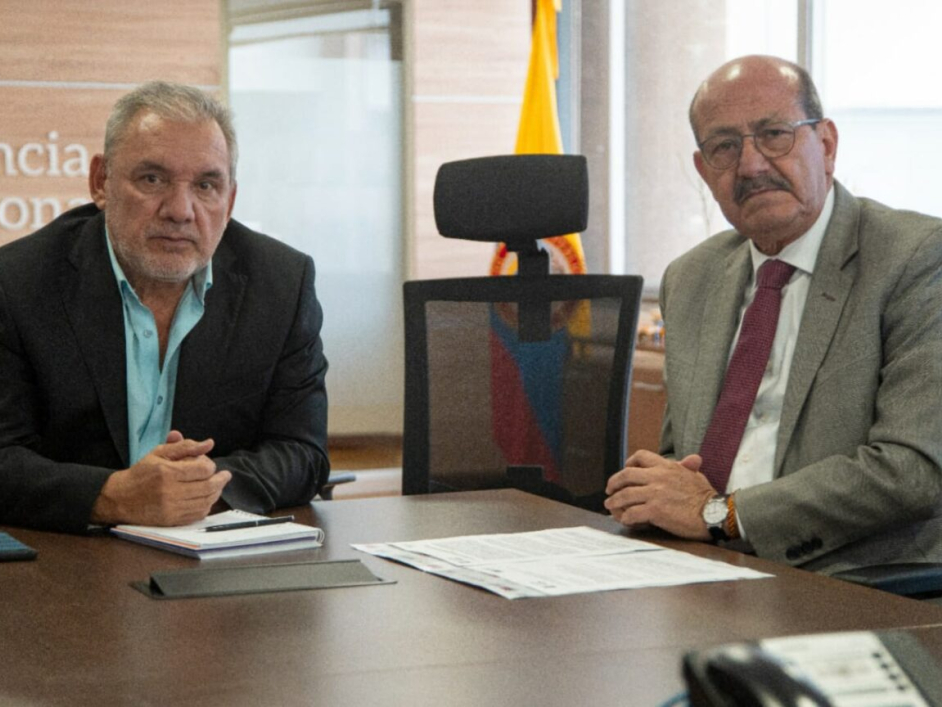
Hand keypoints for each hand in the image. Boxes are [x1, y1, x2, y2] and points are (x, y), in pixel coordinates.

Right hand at [91, 431, 231, 525]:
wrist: (120, 498)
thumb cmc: (142, 472)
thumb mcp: (160, 453)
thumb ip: (185, 446)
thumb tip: (209, 443)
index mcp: (167, 472)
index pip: (203, 469)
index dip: (211, 466)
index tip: (210, 465)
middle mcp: (170, 492)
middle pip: (208, 487)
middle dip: (221, 480)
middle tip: (225, 476)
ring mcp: (171, 508)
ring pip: (206, 502)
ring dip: (216, 493)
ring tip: (217, 486)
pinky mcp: (171, 521)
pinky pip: (198, 514)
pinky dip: (206, 506)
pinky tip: (206, 499)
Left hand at [604, 449, 716, 539]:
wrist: (715, 513)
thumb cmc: (707, 497)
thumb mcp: (696, 476)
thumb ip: (687, 467)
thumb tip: (692, 459)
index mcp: (667, 466)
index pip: (640, 456)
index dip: (629, 463)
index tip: (625, 470)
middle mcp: (658, 477)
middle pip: (626, 475)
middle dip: (614, 482)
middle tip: (609, 490)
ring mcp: (655, 494)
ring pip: (625, 495)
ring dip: (614, 502)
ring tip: (610, 506)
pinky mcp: (655, 511)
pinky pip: (632, 513)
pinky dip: (625, 517)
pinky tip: (625, 520)